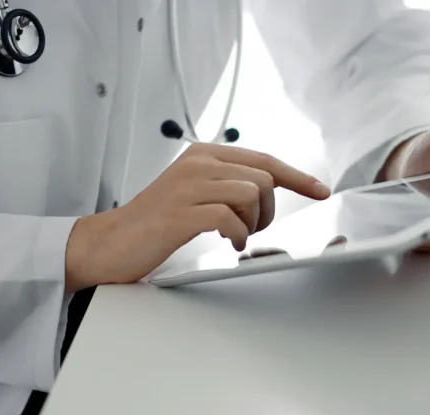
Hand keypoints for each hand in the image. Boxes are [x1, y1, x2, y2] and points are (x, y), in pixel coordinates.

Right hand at [65, 143, 331, 289]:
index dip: (297, 176)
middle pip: (264, 178)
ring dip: (252, 223)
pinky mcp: (183, 212)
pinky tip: (225, 243)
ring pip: (252, 194)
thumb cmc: (153, 224)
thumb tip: (265, 190)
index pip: (264, 159)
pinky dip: (237, 235)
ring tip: (233, 236)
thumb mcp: (193, 192)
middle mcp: (198, 163)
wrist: (109, 244)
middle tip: (248, 230)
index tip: (320, 190)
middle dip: (268, 211)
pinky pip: (232, 218)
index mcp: (203, 154)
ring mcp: (189, 185)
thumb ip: (225, 184)